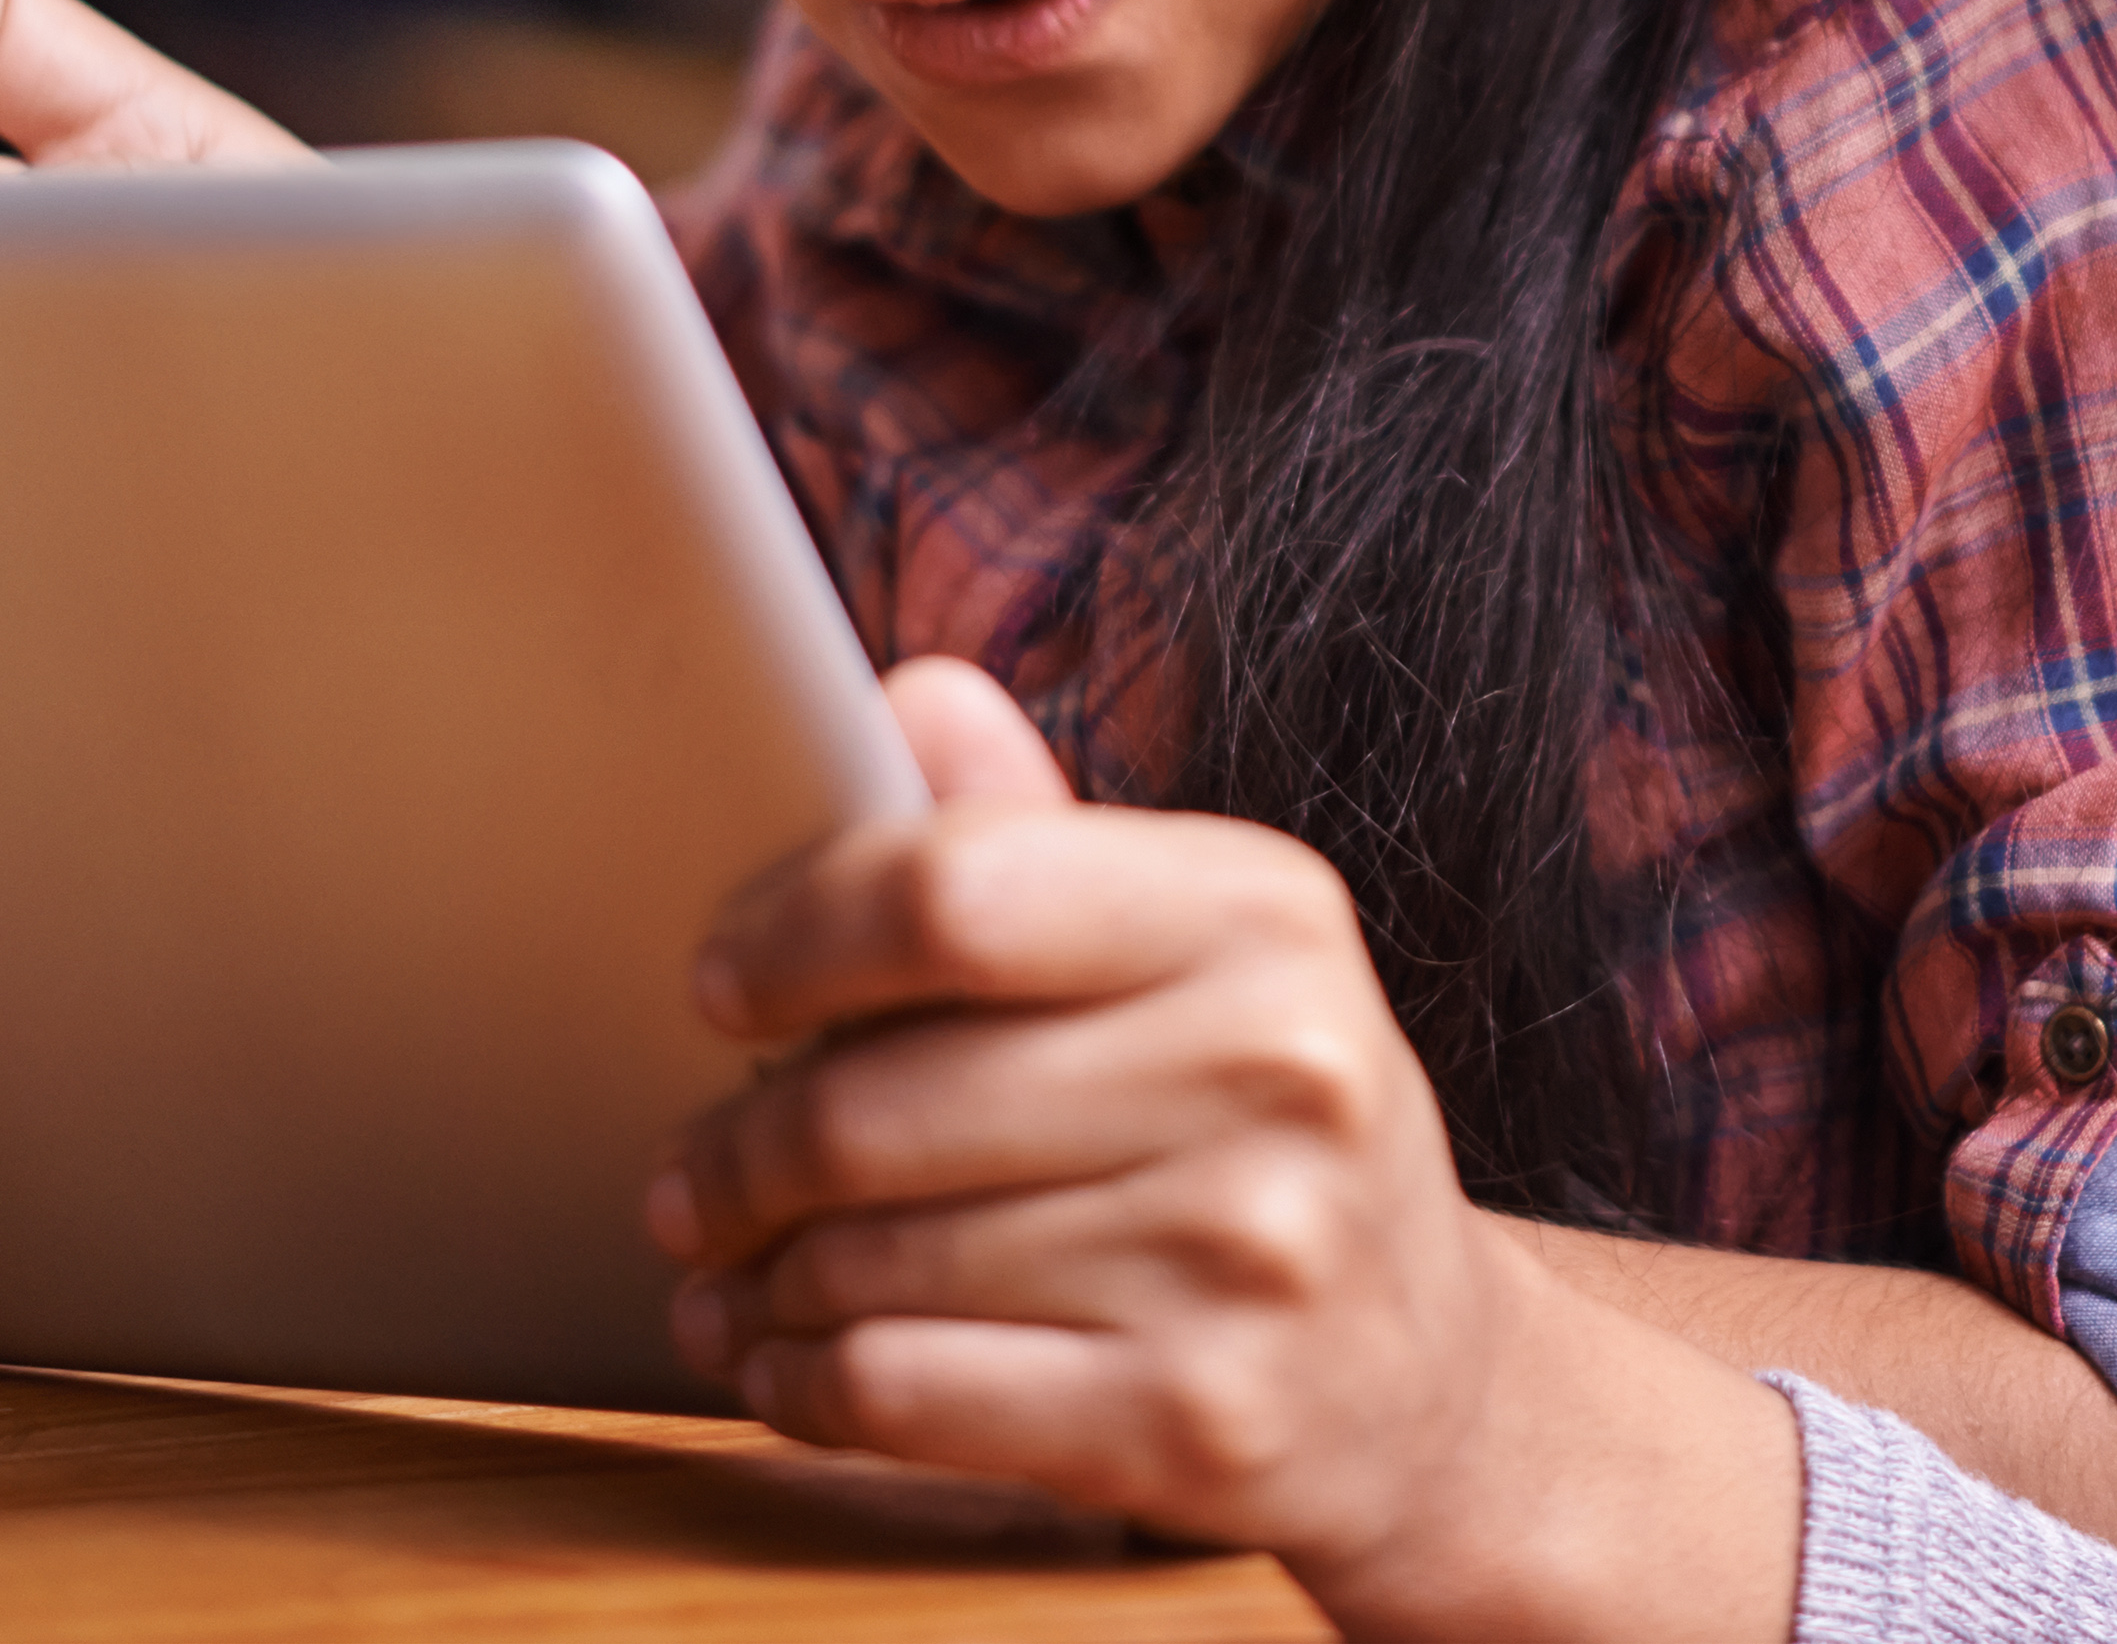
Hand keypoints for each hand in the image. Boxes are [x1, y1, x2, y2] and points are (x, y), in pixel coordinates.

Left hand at [652, 662, 1794, 1639]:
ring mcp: (1249, 1256)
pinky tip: (791, 1366)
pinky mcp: (1201, 1421)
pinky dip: (808, 1385)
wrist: (1428, 1380)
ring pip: (872, 1260)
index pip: (948, 890)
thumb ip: (1036, 833)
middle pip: (875, 1100)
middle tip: (689, 1181)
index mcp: (1260, 911)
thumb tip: (908, 695)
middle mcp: (1278, 1068)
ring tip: (730, 1277)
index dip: (791, 937)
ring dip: (759, 1282)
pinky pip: (907, 1392)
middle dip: (737, 1152)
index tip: (721, 985)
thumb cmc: (1260, 1132)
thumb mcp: (1195, 955)